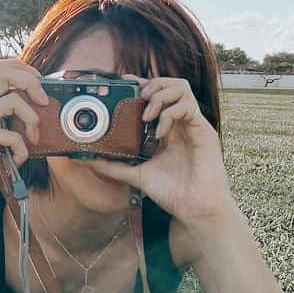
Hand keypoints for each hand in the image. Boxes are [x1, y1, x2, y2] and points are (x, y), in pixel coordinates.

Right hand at [0, 58, 50, 204]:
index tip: (38, 83)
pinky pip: (13, 136)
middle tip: (43, 101)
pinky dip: (22, 149)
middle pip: (6, 74)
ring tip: (33, 137)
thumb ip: (9, 114)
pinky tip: (17, 158)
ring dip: (32, 119)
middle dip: (32, 83)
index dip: (21, 68)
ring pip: (14, 101)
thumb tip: (41, 103)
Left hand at [86, 75, 234, 222]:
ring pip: (182, 88)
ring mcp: (193, 125)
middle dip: (151, 84)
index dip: (141, 84)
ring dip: (160, 95)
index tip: (123, 83)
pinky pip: (187, 107)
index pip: (156, 94)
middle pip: (171, 83)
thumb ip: (114, 167)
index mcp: (166, 129)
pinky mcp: (204, 130)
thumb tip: (89, 160)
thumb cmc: (173, 193)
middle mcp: (180, 123)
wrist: (195, 209)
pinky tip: (159, 132)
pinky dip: (169, 114)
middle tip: (137, 99)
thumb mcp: (137, 176)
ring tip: (146, 113)